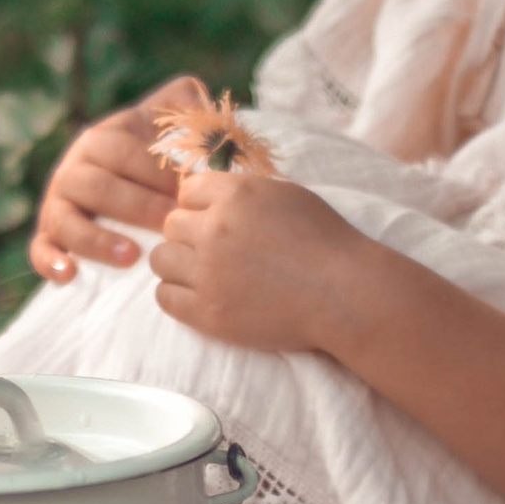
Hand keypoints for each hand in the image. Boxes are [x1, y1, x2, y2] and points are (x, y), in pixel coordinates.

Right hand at [29, 83, 195, 279]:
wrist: (129, 188)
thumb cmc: (154, 156)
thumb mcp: (167, 124)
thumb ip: (182, 103)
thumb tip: (195, 95)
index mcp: (101, 139)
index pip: (123, 152)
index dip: (154, 170)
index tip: (187, 190)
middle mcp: (74, 170)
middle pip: (98, 186)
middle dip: (137, 205)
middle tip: (171, 223)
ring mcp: (57, 204)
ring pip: (67, 220)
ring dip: (97, 239)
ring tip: (131, 256)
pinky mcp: (49, 236)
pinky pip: (40, 249)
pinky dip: (50, 261)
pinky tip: (70, 274)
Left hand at [149, 167, 369, 353]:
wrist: (343, 293)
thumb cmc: (324, 241)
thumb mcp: (285, 195)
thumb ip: (242, 192)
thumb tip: (209, 195)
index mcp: (235, 195)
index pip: (187, 191)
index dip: (200, 205)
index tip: (217, 220)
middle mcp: (214, 230)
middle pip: (171, 224)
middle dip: (190, 234)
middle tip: (215, 250)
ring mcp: (208, 273)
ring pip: (161, 259)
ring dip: (178, 263)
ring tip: (204, 272)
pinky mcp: (208, 313)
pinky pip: (164, 296)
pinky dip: (177, 294)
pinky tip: (199, 294)